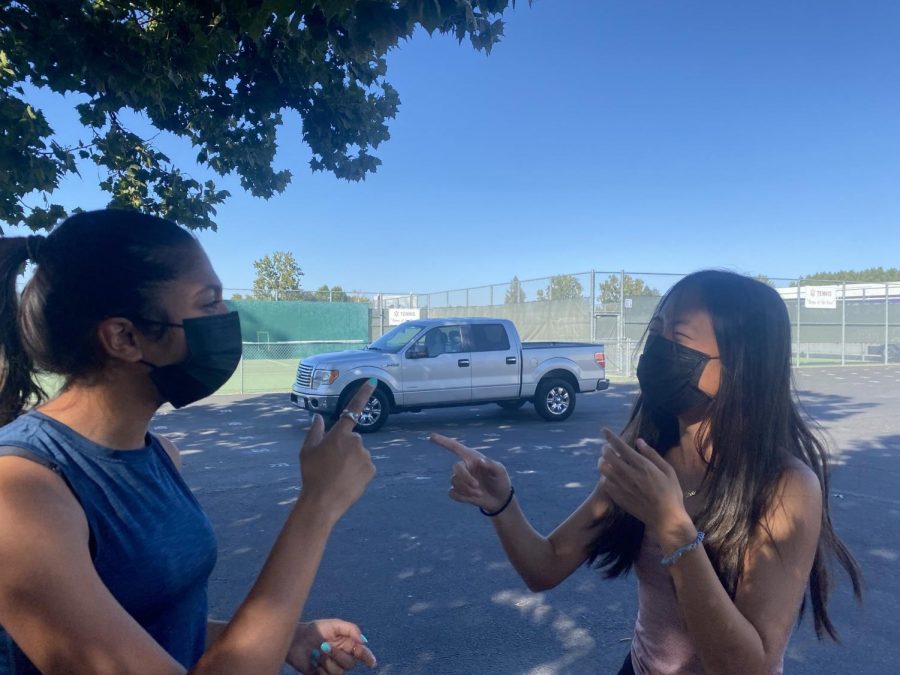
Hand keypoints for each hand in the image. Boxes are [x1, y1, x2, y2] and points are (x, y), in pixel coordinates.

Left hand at [286, 619, 375, 674]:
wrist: (296, 638)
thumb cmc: (315, 629)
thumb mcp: (334, 624)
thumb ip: (351, 629)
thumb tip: (364, 642)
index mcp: (347, 645)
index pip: (361, 654)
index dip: (368, 658)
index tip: (370, 662)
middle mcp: (341, 657)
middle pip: (350, 664)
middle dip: (338, 655)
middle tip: (324, 646)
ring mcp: (331, 667)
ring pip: (339, 672)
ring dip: (327, 662)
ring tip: (317, 654)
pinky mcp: (321, 674)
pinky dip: (321, 672)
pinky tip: (315, 664)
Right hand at [299, 381, 376, 519]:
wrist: (323, 501)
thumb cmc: (311, 474)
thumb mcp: (306, 451)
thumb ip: (314, 432)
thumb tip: (318, 417)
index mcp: (339, 434)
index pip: (353, 409)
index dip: (363, 394)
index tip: (373, 381)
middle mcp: (355, 441)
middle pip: (352, 439)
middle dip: (345, 448)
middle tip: (331, 464)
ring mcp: (365, 455)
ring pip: (359, 454)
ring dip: (351, 460)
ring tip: (338, 475)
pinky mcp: (371, 469)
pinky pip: (365, 466)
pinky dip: (358, 471)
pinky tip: (347, 480)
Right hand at [430, 433, 511, 512]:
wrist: (500, 499)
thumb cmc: (500, 481)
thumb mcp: (500, 471)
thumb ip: (491, 465)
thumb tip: (479, 461)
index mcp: (472, 458)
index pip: (455, 447)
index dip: (443, 441)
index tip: (431, 436)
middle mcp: (464, 467)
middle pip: (456, 468)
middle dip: (465, 479)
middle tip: (477, 487)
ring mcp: (461, 480)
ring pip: (454, 482)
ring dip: (467, 490)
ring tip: (479, 493)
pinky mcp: (459, 492)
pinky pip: (452, 493)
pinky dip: (461, 497)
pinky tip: (471, 499)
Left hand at [597, 428, 691, 537]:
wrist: (666, 518)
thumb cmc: (671, 493)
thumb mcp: (668, 471)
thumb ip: (652, 455)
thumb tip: (639, 441)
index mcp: (643, 466)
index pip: (621, 447)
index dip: (610, 437)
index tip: (604, 430)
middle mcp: (630, 475)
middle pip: (608, 456)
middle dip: (605, 448)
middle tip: (608, 448)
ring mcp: (622, 487)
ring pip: (603, 469)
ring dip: (603, 461)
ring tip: (607, 460)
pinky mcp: (618, 497)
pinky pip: (605, 482)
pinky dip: (605, 476)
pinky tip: (611, 476)